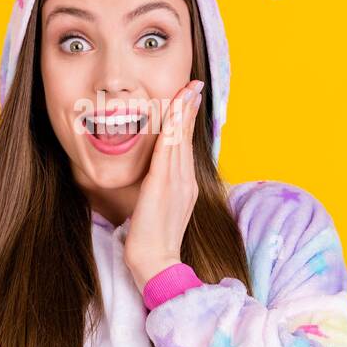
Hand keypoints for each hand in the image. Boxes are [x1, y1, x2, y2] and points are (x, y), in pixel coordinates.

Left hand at [123, 80, 204, 293]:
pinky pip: (168, 150)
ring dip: (183, 111)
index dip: (189, 120)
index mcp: (186, 186)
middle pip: (187, 137)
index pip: (187, 146)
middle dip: (189, 108)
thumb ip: (164, 189)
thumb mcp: (163, 209)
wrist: (156, 263)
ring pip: (180, 139)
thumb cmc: (154, 241)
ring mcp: (177, 182)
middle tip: (192, 84)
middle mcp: (185, 180)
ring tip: (187, 89)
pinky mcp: (163, 185)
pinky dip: (172, 128)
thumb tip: (157, 177)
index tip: (190, 98)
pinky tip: (173, 112)